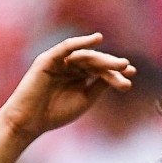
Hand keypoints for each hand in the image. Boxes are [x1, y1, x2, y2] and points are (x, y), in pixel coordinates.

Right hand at [0, 33, 135, 139]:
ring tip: (119, 63)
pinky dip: (81, 43)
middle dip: (111, 66)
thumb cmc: (55, 113)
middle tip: (128, 68)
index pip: (100, 71)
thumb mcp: (84, 99)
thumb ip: (99, 85)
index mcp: (78, 77)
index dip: (115, 72)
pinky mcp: (48, 59)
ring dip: (102, 59)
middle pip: (95, 62)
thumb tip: (118, 74)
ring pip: (84, 56)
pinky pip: (66, 48)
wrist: (29, 122)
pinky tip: (96, 40)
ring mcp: (59, 62)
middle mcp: (69, 67)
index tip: (132, 74)